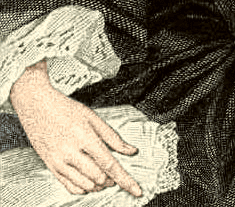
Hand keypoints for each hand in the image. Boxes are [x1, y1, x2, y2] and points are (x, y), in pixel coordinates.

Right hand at [10, 63, 141, 196]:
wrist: (36, 106)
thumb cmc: (65, 108)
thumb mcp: (92, 117)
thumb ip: (112, 136)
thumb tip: (131, 151)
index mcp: (85, 137)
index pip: (110, 164)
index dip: (125, 180)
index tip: (136, 190)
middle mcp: (71, 152)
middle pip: (98, 177)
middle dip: (110, 179)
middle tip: (113, 172)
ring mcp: (59, 161)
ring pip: (85, 185)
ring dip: (98, 184)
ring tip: (102, 176)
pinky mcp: (51, 167)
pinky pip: (69, 186)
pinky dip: (82, 188)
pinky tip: (88, 182)